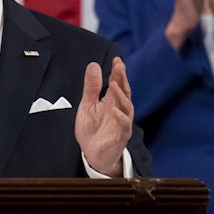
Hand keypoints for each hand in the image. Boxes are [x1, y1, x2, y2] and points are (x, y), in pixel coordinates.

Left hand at [74, 58, 132, 176]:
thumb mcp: (88, 105)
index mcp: (111, 101)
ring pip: (126, 107)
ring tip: (114, 84)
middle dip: (122, 79)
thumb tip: (94, 65)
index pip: (117, 83)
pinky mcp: (120, 136)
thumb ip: (91, 87)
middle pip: (124, 92)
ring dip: (121, 96)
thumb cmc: (92, 128)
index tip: (117, 59)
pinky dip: (120, 118)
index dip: (118, 72)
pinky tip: (115, 110)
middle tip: (119, 66)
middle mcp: (119, 110)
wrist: (91, 153)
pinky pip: (123, 126)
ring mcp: (121, 123)